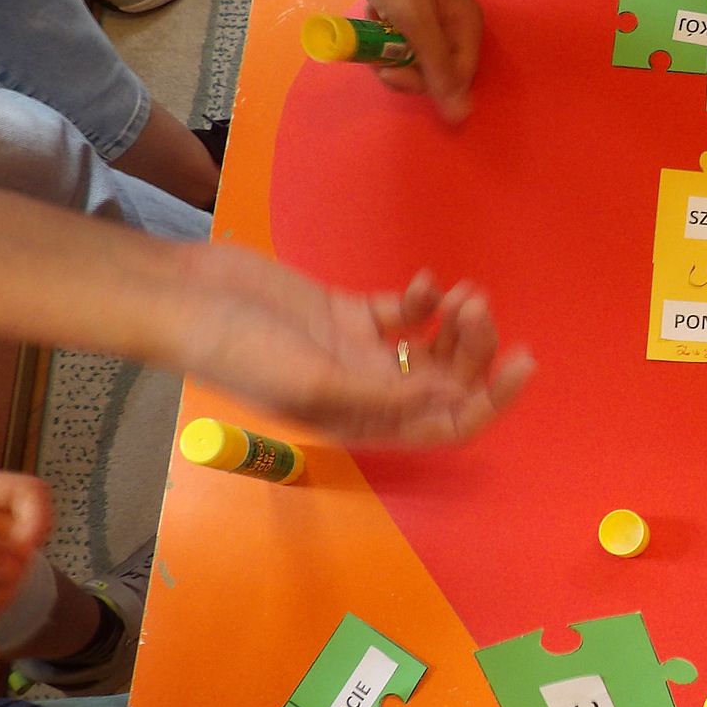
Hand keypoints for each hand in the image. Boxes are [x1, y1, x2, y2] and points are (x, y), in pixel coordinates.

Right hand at [174, 243, 533, 445]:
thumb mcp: (314, 384)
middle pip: (446, 381)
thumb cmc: (240, 349)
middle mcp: (367, 393)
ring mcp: (357, 353)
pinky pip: (401, 313)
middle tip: (478, 307)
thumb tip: (451, 404)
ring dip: (455, 322)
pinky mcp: (344, 313)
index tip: (520, 365)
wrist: (186, 299)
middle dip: (474, 349)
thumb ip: (386, 397)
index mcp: (364, 424)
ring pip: (430, 345)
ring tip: (464, 293)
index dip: (490, 402)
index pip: (447, 425)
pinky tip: (425, 281)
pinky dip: (423, 299)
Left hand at [312, 0, 485, 124]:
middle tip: (377, 61)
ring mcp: (427, 12)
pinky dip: (381, 35)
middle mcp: (452, 20)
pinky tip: (370, 16)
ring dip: (388, 54)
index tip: (393, 74)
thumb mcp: (415, 21)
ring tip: (368, 35)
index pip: (459, 76)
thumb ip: (438, 69)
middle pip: (437, 69)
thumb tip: (461, 117)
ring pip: (414, 56)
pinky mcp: (403, 5)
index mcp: (465, 22)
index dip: (429, 85)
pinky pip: (398, 37)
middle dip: (404, 69)